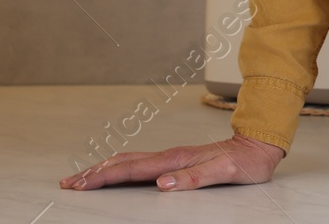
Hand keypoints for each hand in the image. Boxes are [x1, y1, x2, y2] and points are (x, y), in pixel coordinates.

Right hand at [59, 133, 285, 191]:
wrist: (259, 144)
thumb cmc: (245, 162)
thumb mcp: (226, 173)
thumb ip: (195, 178)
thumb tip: (163, 184)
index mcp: (176, 160)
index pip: (132, 170)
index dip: (104, 178)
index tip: (81, 184)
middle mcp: (170, 156)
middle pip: (124, 163)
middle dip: (95, 173)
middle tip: (69, 182)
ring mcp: (172, 156)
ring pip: (130, 160)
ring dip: (104, 168)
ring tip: (82, 176)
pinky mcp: (176, 159)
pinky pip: (140, 163)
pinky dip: (121, 167)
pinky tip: (116, 170)